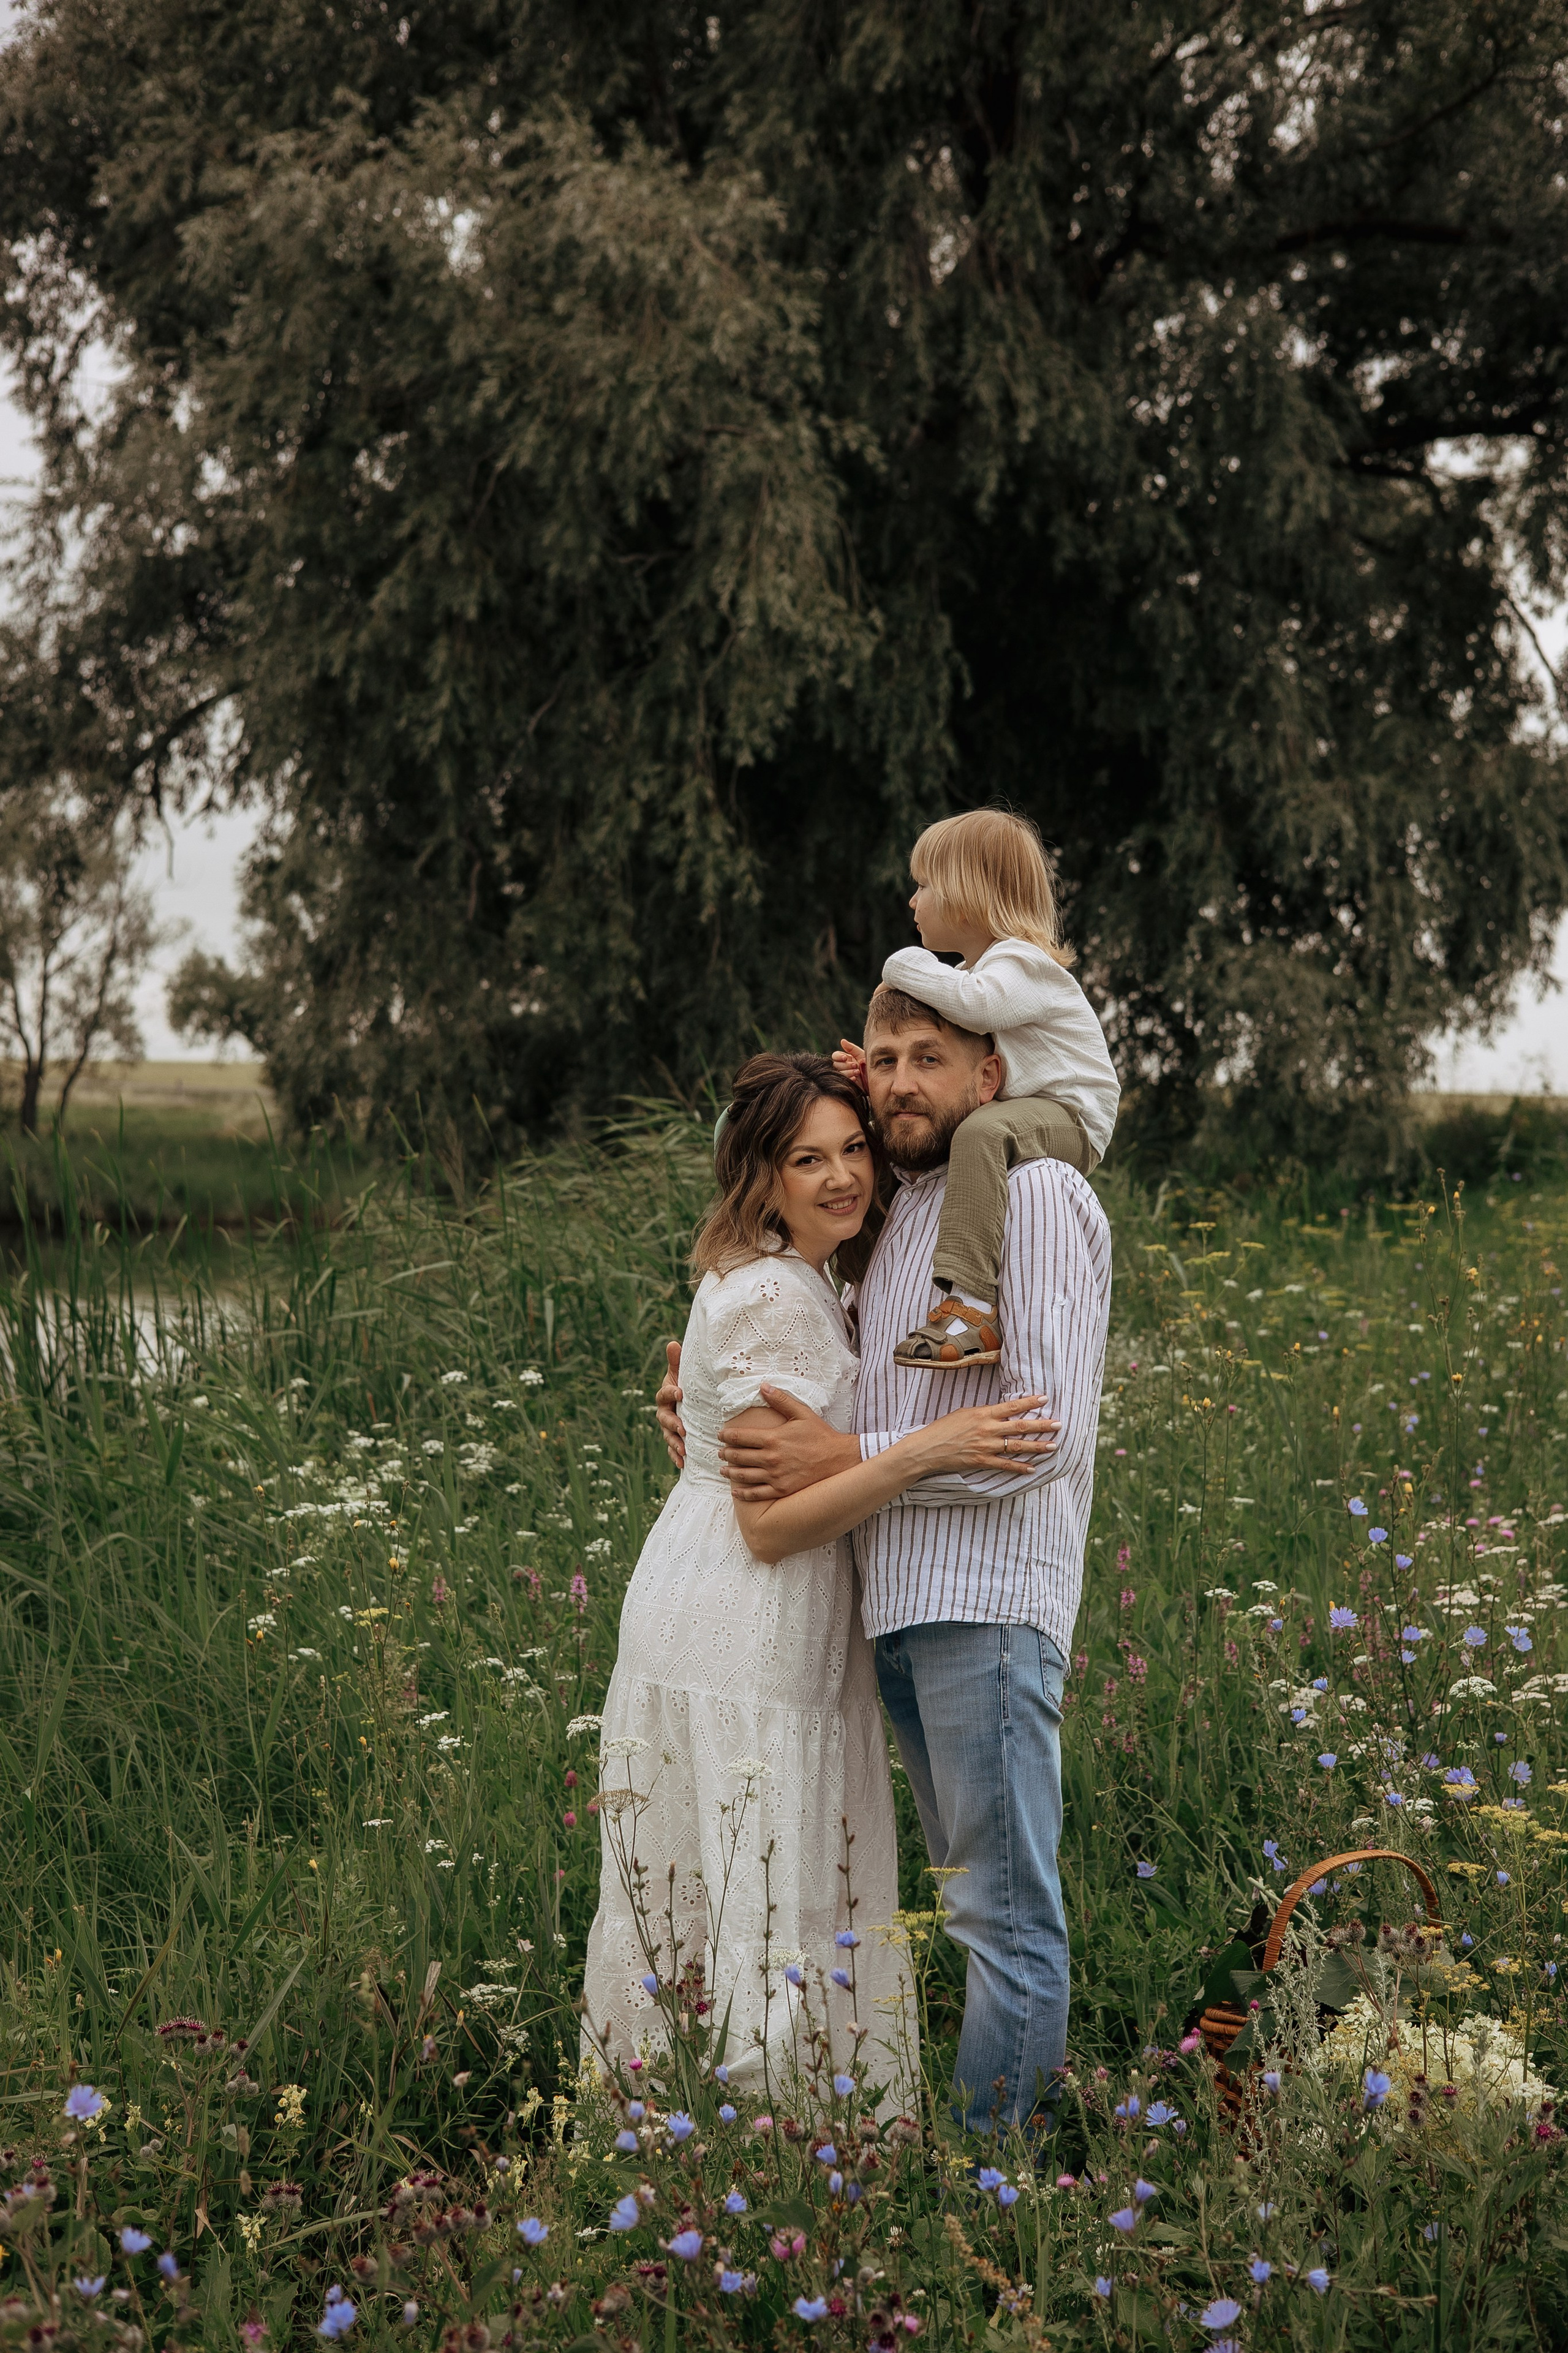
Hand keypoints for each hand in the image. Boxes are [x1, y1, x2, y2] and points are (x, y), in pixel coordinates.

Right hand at [655, 1340, 685, 1469]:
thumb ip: (676, 1361)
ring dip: (674, 1443)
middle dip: (672, 1424)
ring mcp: (668, 1427)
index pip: (664, 1393)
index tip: (680, 1392)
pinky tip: (682, 1463)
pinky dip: (675, 1457)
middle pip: (664, 1419)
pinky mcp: (674, 1439)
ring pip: (668, 1436)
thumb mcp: (682, 1373)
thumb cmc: (686, 1385)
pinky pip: (672, 1449)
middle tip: (682, 1428)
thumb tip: (673, 1342)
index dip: (670, 1392)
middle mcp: (664, 1412)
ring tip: (683, 1450)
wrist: (690, 1402)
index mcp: (665, 1395)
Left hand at [719, 1385, 860, 1499]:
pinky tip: (736, 1492)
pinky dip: (744, 1493)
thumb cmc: (820, 1435)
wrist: (839, 1459)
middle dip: (726, 1454)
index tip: (720, 1435)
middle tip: (719, 1453)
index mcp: (773, 1438)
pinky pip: (757, 1493)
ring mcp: (775, 1476)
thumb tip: (763, 1386)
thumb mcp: (801, 1413)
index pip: (741, 1437)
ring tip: (723, 1470)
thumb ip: (780, 1400)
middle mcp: (771, 1458)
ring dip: (730, 1473)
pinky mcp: (782, 1490)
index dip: (727, 1436)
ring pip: (745, 1475)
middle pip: (739, 1456)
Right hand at [831, 1038, 867, 1091]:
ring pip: (838, 1072)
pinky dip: (848, 1078)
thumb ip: (852, 1048)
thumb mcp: (861, 1055)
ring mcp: (844, 1075)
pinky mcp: (846, 1083)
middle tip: (855, 1066)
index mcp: (845, 1059)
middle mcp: (843, 1066)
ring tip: (857, 1072)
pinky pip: (842, 1080)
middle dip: (845, 1065)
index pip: (835, 1056)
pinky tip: (855, 1079)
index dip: (838, 1056)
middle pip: (835, 1064)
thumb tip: (842, 1041)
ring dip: (847, 1072)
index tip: (845, 1058)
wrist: (876, 1078)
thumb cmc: (869, 1065)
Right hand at [916, 1394, 1058, 1475]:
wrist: (928, 1448)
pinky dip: (1019, 1467)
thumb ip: (984, 1414)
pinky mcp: (981, 1461)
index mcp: (983, 1414)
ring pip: (1017, 1446)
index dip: (1030, 1403)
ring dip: (1037, 1446)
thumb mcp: (964, 1413)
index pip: (1012, 1407)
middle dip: (1042, 1426)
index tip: (1045, 1400)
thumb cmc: (944, 1428)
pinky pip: (1005, 1465)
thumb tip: (1000, 1413)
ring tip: (1053, 1446)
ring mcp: (986, 1447)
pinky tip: (1032, 1468)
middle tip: (1059, 1425)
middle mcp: (987, 1429)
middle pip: (1020, 1426)